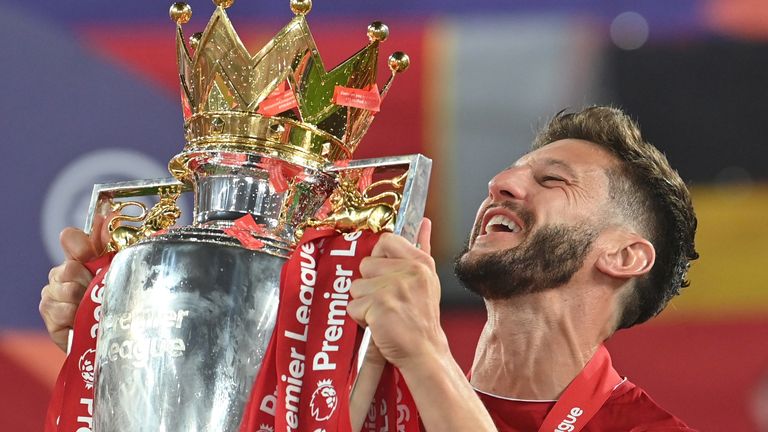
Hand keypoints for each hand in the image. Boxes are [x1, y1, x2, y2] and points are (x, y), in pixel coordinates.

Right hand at [39, 214, 110, 350]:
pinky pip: (57, 309)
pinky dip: (72, 316)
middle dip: (88, 282)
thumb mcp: (119, 271)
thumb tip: (108, 214)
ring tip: (92, 309)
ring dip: (82, 301)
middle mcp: (64, 271)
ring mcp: (53, 292)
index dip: (80, 245)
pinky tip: (79, 320)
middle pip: (69, 267)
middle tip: (99, 294)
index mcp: (82, 257)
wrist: (111, 337)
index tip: (88, 254)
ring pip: (64, 289)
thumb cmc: (117, 302)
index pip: (71, 238)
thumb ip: (110, 244)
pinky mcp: (48, 313)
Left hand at [347, 218, 449, 369]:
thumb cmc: (422, 318)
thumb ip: (423, 247)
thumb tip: (424, 222)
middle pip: (365, 265)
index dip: (379, 259)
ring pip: (356, 287)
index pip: (386, 240)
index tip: (385, 276)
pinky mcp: (379, 307)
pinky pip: (352, 307)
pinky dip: (361, 319)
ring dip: (364, 303)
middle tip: (388, 302)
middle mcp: (408, 271)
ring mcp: (393, 288)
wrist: (425, 352)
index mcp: (420, 262)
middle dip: (369, 285)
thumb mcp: (428, 279)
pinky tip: (379, 324)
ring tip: (384, 314)